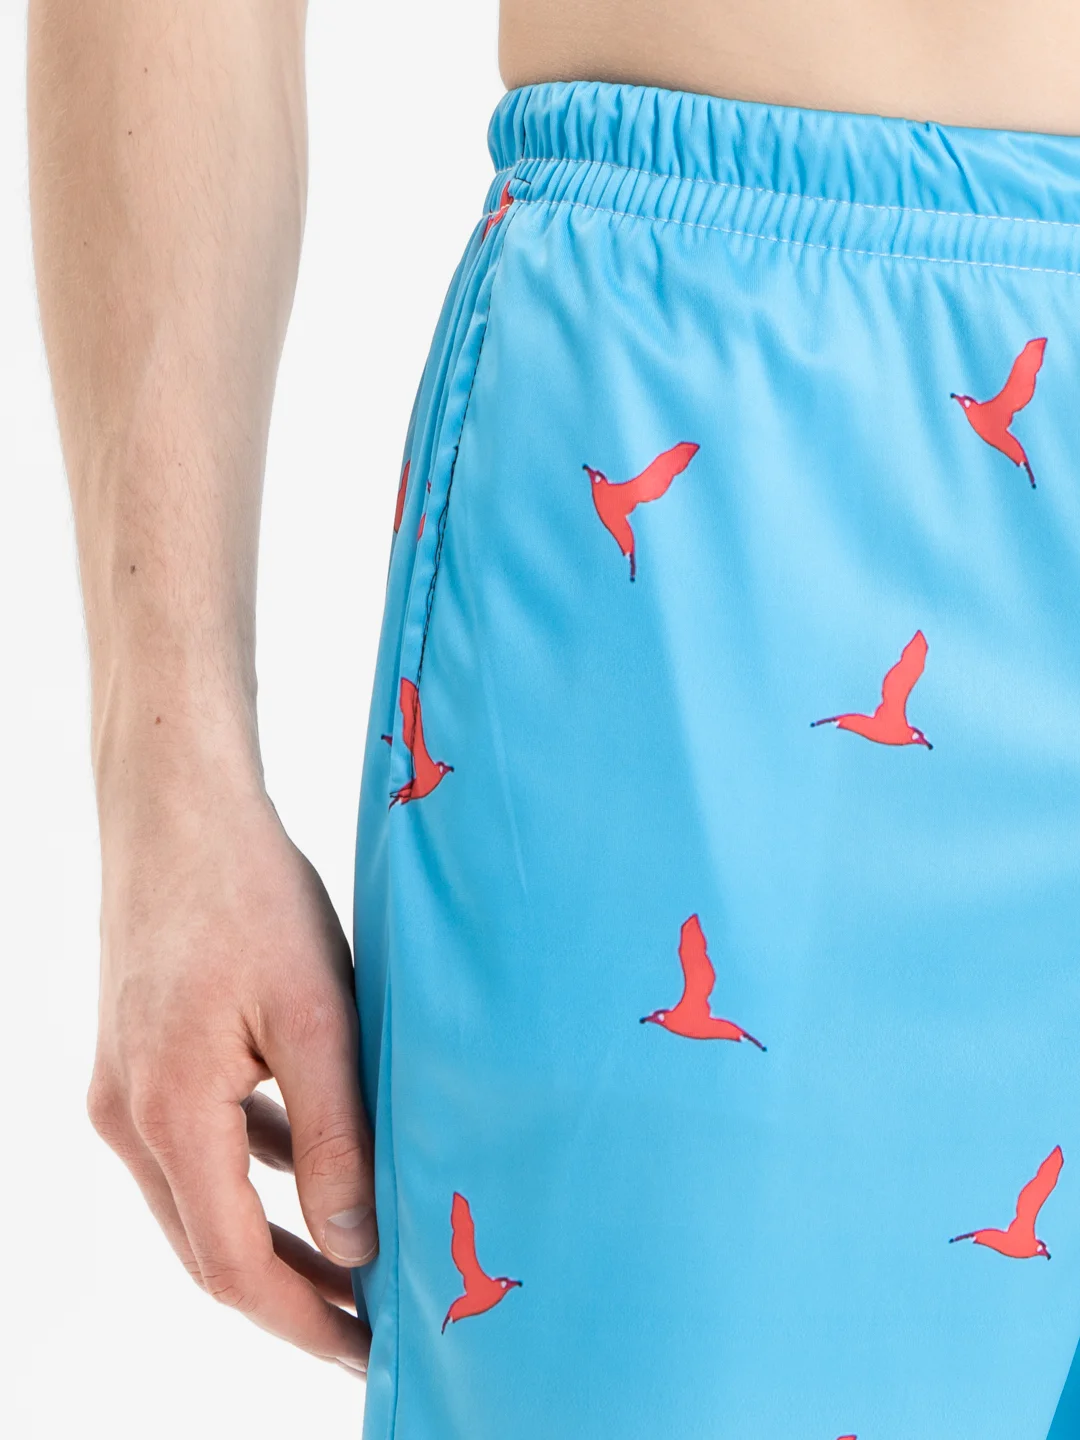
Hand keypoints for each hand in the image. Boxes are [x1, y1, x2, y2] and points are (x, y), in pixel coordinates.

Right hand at [87, 777, 373, 1373]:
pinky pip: (197, 1143)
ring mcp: (126, 1085)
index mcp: (167, 1114)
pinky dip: (251, 1171)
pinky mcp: (140, 1055)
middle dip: (290, 1294)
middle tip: (368, 1325)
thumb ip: (334, 1133)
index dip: (303, 1319)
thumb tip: (352, 1244)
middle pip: (209, 1246)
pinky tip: (306, 1164)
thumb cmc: (248, 893)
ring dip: (270, 1237)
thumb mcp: (316, 1014)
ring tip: (350, 1261)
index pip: (233, 1266)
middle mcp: (129, 1115)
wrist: (177, 806)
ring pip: (202, 1198)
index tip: (367, 1352)